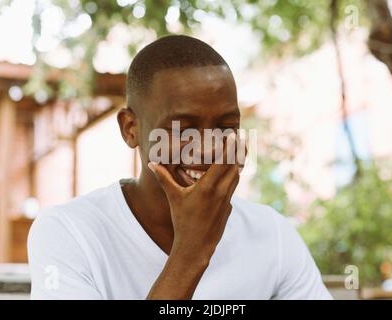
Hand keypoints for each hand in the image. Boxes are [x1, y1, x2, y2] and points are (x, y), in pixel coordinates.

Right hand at [148, 132, 240, 263]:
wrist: (195, 246)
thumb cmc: (182, 221)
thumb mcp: (173, 198)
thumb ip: (164, 178)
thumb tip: (153, 164)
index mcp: (208, 187)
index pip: (223, 162)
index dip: (230, 147)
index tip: (235, 135)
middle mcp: (221, 192)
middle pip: (234, 167)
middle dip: (237, 152)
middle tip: (239, 140)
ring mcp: (227, 201)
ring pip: (236, 178)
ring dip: (235, 165)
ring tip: (235, 154)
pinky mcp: (228, 209)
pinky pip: (232, 189)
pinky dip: (232, 179)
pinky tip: (227, 175)